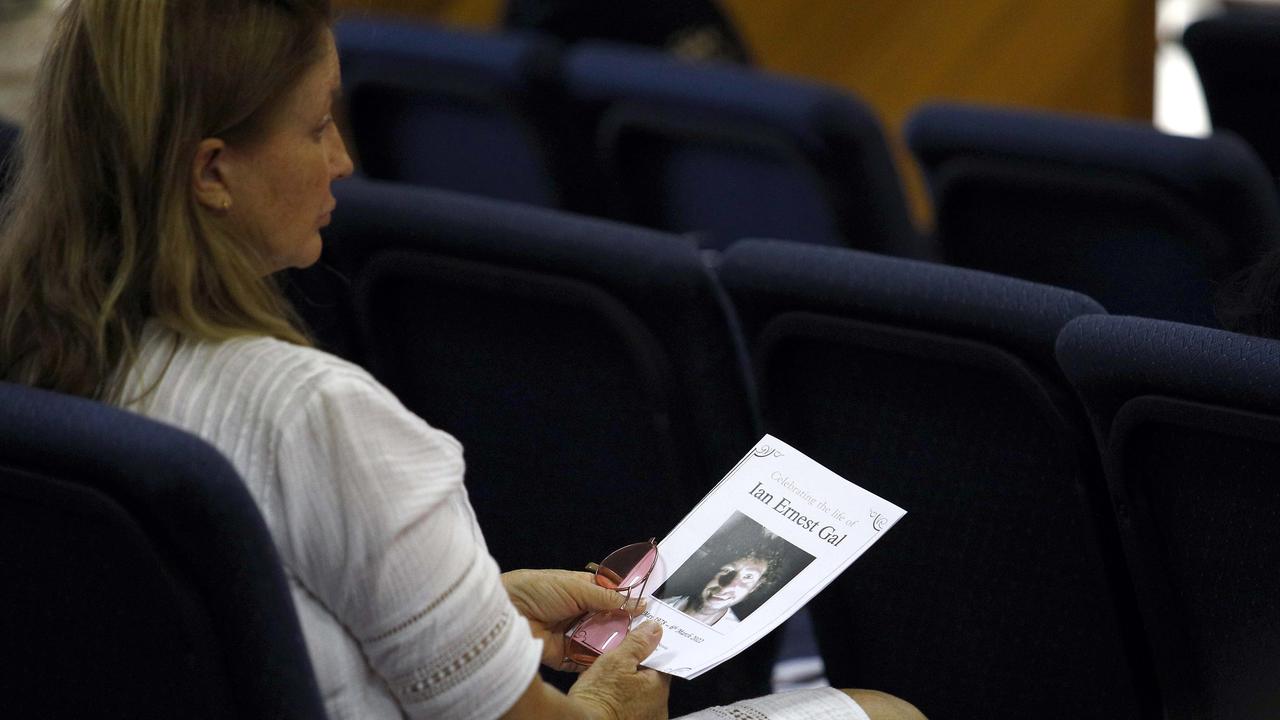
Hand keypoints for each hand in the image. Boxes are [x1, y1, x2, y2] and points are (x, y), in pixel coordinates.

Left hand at [502, 569, 644, 670]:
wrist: (506, 611)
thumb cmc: (536, 589)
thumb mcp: (577, 587)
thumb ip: (608, 598)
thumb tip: (636, 602)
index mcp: (583, 591)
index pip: (613, 599)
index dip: (629, 605)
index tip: (648, 611)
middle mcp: (580, 613)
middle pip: (609, 622)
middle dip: (623, 627)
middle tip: (642, 632)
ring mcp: (572, 634)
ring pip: (600, 642)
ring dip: (612, 644)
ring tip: (627, 646)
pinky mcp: (564, 655)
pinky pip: (585, 660)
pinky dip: (595, 661)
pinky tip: (608, 660)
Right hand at [569, 620, 669, 719]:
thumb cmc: (598, 697)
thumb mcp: (616, 660)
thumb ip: (638, 643)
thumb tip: (655, 628)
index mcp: (659, 687)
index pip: (662, 661)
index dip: (647, 650)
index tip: (635, 645)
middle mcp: (658, 707)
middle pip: (651, 677)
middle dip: (637, 667)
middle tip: (618, 660)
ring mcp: (646, 718)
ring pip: (640, 691)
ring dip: (629, 683)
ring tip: (609, 677)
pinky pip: (631, 705)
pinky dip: (623, 698)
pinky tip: (607, 693)